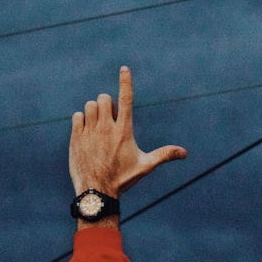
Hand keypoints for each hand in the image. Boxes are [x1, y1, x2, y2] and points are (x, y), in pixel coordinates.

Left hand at [69, 66, 186, 199]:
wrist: (97, 193)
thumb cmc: (123, 179)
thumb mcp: (145, 166)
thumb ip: (164, 155)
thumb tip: (185, 153)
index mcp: (124, 131)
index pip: (126, 100)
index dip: (125, 82)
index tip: (124, 68)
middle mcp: (106, 128)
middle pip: (104, 98)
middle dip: (107, 103)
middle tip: (110, 119)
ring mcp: (90, 132)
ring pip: (89, 105)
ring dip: (94, 111)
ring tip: (98, 126)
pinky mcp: (76, 138)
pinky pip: (77, 116)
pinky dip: (82, 119)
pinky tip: (87, 132)